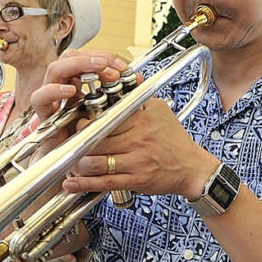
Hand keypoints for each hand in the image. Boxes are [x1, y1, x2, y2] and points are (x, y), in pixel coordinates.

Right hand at [30, 50, 131, 153]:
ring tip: (98, 69)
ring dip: (77, 65)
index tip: (122, 66)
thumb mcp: (109, 112)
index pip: (86, 58)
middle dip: (92, 58)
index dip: (104, 57)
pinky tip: (71, 91)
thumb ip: (122, 95)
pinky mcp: (44, 115)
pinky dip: (54, 90)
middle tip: (112, 68)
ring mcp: (52, 99)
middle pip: (69, 57)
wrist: (73, 164)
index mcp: (78, 83)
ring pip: (55, 70)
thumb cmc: (89, 137)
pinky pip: (41, 97)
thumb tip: (139, 78)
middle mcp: (63, 86)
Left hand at [64, 97, 218, 199]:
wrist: (192, 168)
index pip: (106, 118)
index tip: (78, 123)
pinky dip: (84, 184)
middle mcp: (137, 139)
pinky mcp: (135, 180)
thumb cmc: (175, 140)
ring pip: (96, 161)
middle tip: (69, 141)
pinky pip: (105, 182)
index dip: (86, 121)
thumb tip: (130, 77)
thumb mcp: (161, 111)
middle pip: (96, 139)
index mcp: (141, 120)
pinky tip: (71, 184)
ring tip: (69, 161)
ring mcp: (136, 161)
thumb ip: (141, 96)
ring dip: (77, 163)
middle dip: (77, 141)